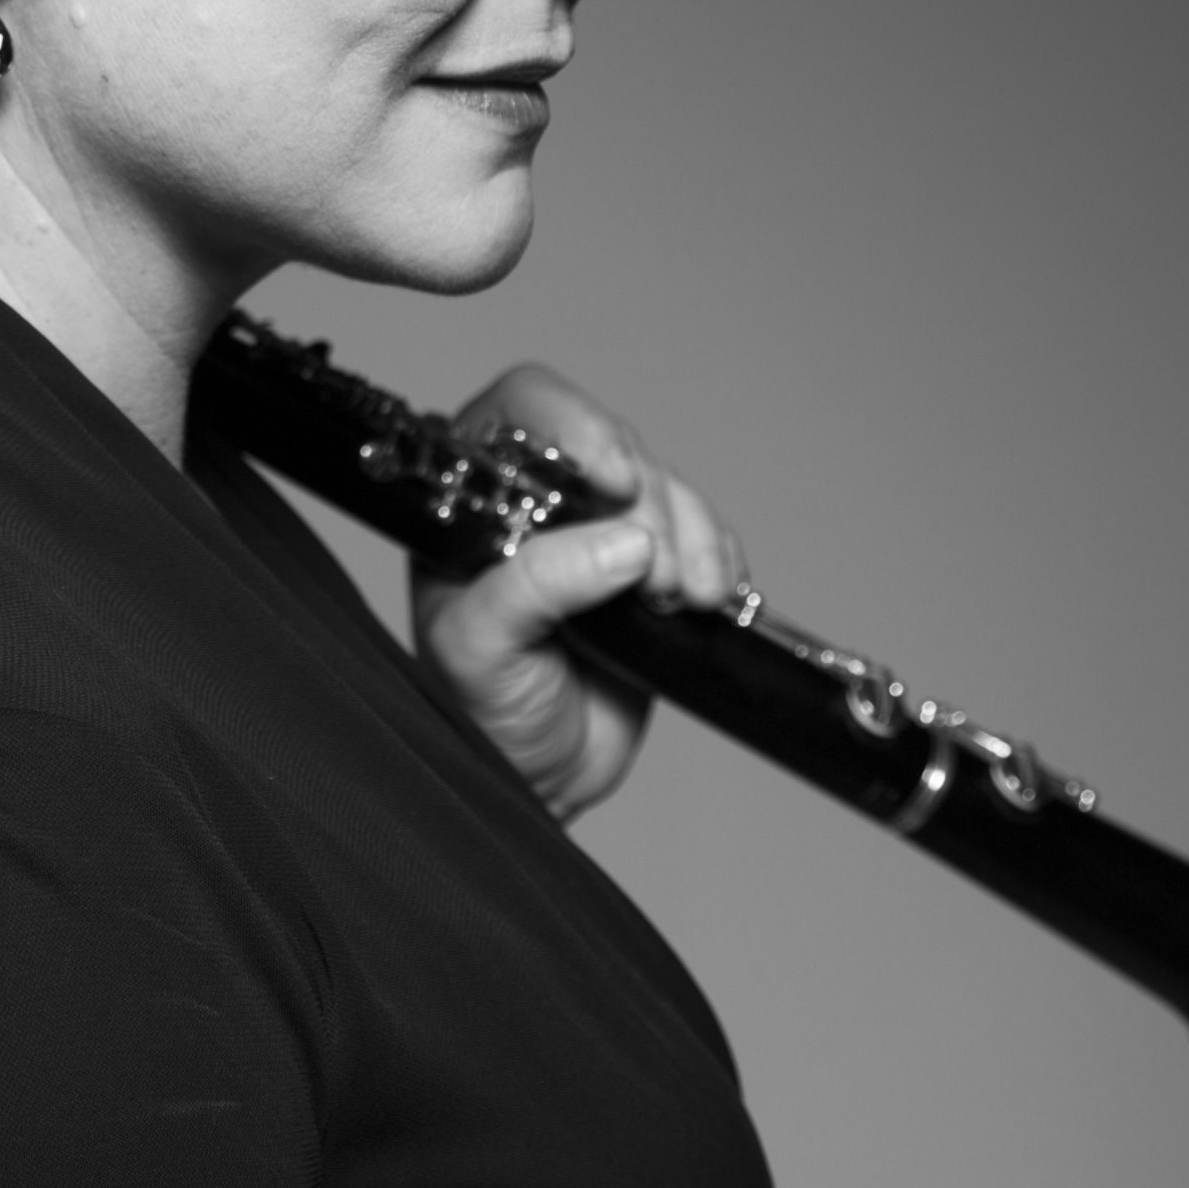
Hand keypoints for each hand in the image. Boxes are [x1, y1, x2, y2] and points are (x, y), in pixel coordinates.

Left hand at [410, 364, 742, 822]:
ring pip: (662, 485)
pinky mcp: (651, 564)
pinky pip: (701, 531)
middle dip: (646, 505)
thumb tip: (623, 544)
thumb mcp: (481, 646)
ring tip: (682, 600)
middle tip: (654, 577)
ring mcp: (596, 527)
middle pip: (610, 443)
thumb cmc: (480, 710)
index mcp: (472, 493)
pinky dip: (717, 558)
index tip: (615, 479)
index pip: (522, 409)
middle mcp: (535, 495)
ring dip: (688, 537)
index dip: (574, 424)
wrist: (536, 778)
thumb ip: (534, 587)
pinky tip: (711, 598)